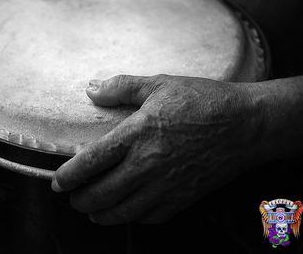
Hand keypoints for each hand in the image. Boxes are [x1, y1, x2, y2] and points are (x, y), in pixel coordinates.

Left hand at [51, 74, 263, 224]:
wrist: (245, 124)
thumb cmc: (202, 101)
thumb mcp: (160, 85)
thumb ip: (121, 87)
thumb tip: (91, 89)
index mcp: (137, 135)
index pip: (91, 162)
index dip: (68, 176)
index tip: (57, 183)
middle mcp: (147, 165)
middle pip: (101, 194)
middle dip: (80, 200)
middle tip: (74, 198)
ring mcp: (165, 186)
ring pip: (122, 213)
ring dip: (101, 215)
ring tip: (93, 211)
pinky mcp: (182, 198)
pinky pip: (150, 217)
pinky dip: (133, 218)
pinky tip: (128, 211)